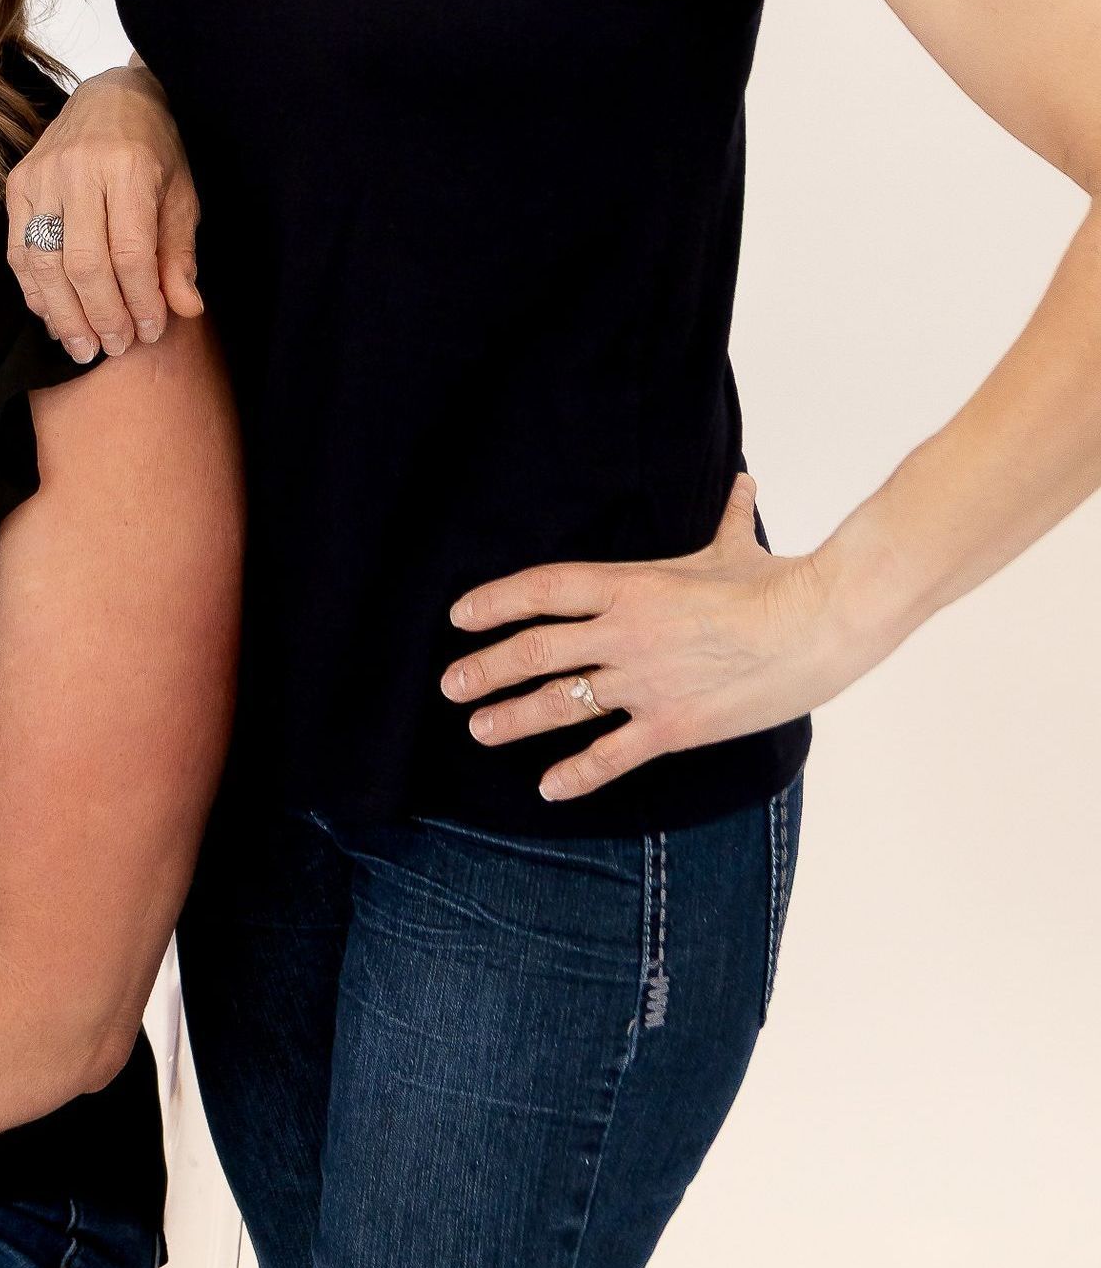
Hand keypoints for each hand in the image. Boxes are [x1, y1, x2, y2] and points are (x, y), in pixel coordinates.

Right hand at [5, 64, 203, 360]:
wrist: (112, 96)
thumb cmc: (155, 149)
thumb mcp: (181, 194)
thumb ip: (179, 252)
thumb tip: (186, 308)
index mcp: (128, 166)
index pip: (131, 251)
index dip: (141, 300)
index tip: (152, 330)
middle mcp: (79, 168)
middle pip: (85, 262)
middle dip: (102, 315)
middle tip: (116, 347)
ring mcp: (41, 175)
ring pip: (44, 261)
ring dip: (64, 314)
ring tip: (83, 347)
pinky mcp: (17, 183)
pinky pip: (18, 250)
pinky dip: (36, 291)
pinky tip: (55, 317)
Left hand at [440, 473, 859, 801]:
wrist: (816, 627)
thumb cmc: (776, 582)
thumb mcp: (736, 544)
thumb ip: (727, 515)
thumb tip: (744, 481)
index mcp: (630, 585)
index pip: (544, 589)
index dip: (495, 601)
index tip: (461, 615)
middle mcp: (624, 634)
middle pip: (537, 650)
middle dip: (487, 667)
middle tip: (451, 682)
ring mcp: (644, 682)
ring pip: (562, 703)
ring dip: (514, 717)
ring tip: (479, 729)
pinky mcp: (672, 726)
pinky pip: (612, 754)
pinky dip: (577, 773)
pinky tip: (548, 786)